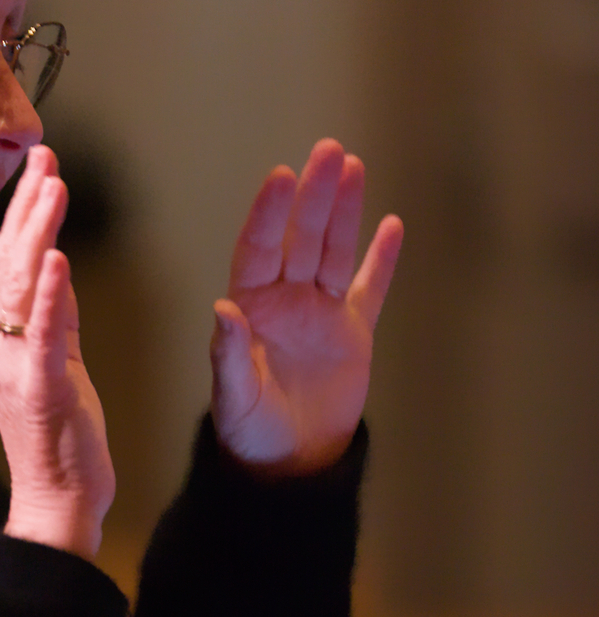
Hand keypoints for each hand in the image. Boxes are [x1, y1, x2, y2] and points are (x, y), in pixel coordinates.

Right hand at [0, 146, 115, 559]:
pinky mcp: (41, 389)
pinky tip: (58, 259)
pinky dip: (49, 295)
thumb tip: (60, 269)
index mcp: (6, 339)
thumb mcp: (60, 365)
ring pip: (21, 287)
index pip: (8, 262)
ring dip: (36, 232)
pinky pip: (42, 335)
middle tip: (44, 156)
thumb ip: (57, 318)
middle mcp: (2, 345)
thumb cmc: (59, 442)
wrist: (58, 503)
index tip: (39, 167)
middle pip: (8, 261)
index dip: (21, 212)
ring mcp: (17, 366)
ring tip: (52, 187)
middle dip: (27, 206)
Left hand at [210, 138, 402, 474]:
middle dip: (313, 195)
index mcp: (250, 306)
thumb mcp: (233, 397)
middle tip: (328, 151)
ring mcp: (319, 312)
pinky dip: (382, 259)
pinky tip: (392, 224)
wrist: (289, 465)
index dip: (269, 212)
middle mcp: (284, 299)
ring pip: (333, 250)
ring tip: (353, 165)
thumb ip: (228, 354)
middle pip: (300, 237)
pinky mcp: (352, 332)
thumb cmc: (249, 432)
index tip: (281, 176)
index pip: (258, 248)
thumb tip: (223, 308)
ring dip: (344, 210)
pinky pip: (368, 288)